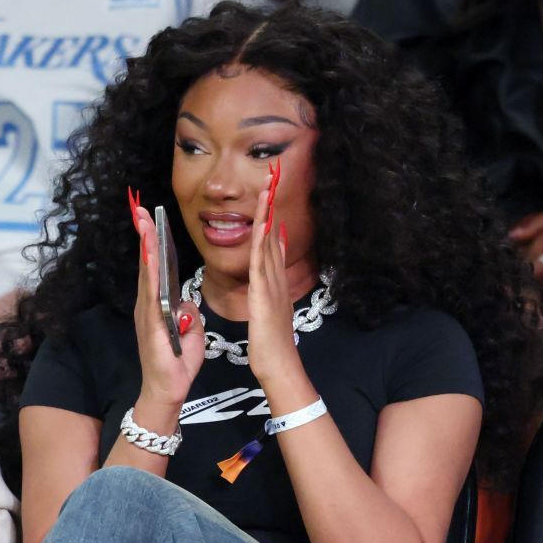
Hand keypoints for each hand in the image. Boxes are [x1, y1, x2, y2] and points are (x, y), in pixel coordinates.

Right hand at [127, 190, 205, 415]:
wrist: (167, 391)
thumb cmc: (177, 364)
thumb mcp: (191, 333)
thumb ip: (189, 314)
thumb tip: (188, 303)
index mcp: (158, 305)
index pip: (157, 268)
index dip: (154, 243)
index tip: (152, 219)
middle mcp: (148, 305)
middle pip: (147, 263)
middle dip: (145, 234)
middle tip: (141, 208)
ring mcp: (147, 313)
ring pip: (147, 272)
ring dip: (146, 245)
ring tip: (144, 220)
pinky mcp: (150, 322)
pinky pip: (151, 291)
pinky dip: (151, 270)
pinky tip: (150, 252)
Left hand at [244, 165, 310, 392]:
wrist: (279, 366)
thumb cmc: (271, 345)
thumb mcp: (269, 310)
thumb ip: (269, 288)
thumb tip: (268, 271)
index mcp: (273, 282)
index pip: (271, 242)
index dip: (270, 216)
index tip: (269, 193)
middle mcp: (275, 278)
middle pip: (272, 234)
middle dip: (272, 205)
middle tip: (272, 176)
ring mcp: (272, 285)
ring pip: (268, 243)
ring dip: (269, 214)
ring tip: (269, 188)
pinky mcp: (265, 295)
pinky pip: (263, 264)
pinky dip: (264, 243)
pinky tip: (265, 225)